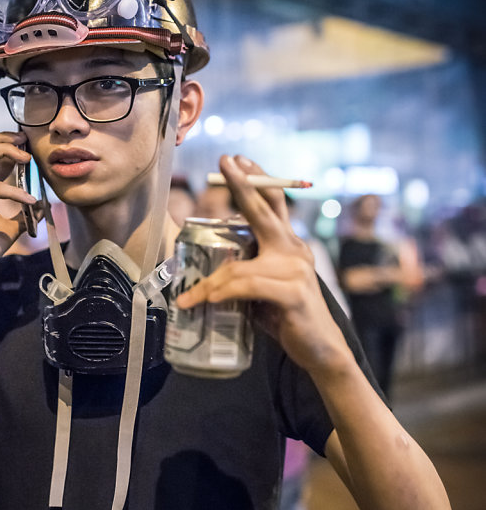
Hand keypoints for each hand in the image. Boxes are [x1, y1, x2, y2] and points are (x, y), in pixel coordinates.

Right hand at [0, 131, 36, 287]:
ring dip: (6, 149)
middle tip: (26, 140)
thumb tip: (44, 205)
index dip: (9, 145)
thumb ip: (25, 215)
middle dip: (4, 137)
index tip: (29, 147)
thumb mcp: (11, 228)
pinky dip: (13, 191)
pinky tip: (29, 199)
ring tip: (27, 157)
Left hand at [175, 154, 350, 372]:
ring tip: (189, 297)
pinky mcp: (293, 292)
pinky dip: (226, 293)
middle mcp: (294, 250)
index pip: (274, 203)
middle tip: (225, 163)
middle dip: (244, 185)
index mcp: (288, 244)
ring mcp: (296, 270)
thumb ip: (245, 271)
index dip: (257, 180)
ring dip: (210, 283)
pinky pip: (248, 287)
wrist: (320, 350)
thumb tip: (208, 270)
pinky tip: (209, 300)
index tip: (238, 160)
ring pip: (240, 266)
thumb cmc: (287, 317)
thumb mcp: (262, 288)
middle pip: (266, 210)